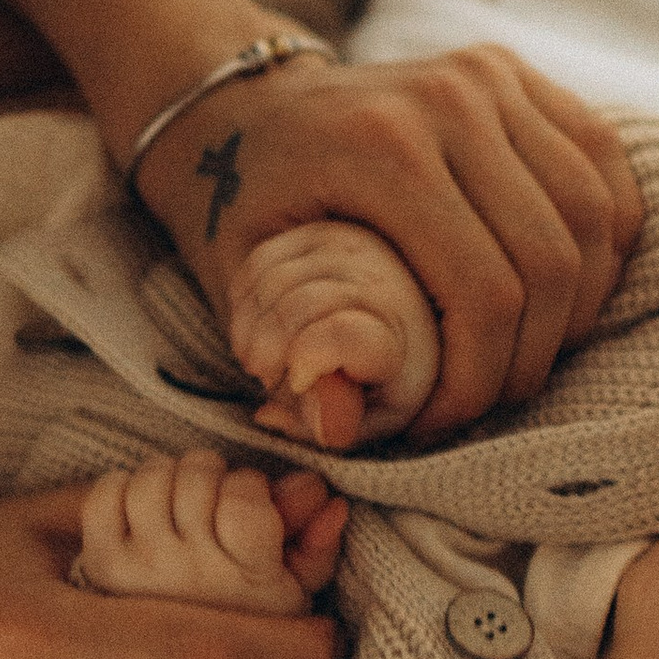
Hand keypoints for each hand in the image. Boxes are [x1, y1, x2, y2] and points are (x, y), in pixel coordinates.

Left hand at [78, 448, 348, 608]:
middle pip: (197, 478)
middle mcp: (189, 579)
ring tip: (181, 508)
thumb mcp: (297, 597)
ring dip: (169, 479)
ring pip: (152, 478)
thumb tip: (329, 502)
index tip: (252, 504)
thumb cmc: (245, 629)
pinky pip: (107, 491)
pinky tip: (142, 518)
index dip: (249, 488)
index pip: (244, 502)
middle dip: (211, 477)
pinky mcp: (97, 565)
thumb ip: (317, 549)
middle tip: (216, 503)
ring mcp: (137, 572)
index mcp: (250, 585)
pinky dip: (123, 491)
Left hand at [136, 47, 643, 440]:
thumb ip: (292, 359)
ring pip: (593, 211)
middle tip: (491, 398)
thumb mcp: (242, 286)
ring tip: (528, 350)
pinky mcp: (512, 72)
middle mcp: (449, 97)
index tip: (444, 421)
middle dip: (533, 353)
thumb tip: (344, 427)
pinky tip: (563, 288)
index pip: (484, 289)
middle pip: (551, 256)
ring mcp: (489, 74)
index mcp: (381, 147)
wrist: (243, 109)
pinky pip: (601, 161)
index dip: (482, 378)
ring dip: (579, 302)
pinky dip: (602, 236)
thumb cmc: (242, 209)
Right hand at [226, 222, 440, 450]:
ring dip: (252, 333)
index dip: (307, 360)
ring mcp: (344, 246)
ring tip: (266, 364)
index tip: (298, 381)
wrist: (413, 322)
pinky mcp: (314, 233)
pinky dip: (246, 305)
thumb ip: (334, 425)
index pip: (341, 334)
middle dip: (269, 355)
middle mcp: (377, 275)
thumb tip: (267, 414)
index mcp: (397, 326)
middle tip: (273, 380)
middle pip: (294, 309)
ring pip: (270, 284)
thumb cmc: (392, 377)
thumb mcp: (378, 416)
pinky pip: (257, 263)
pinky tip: (260, 333)